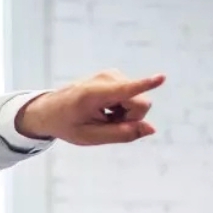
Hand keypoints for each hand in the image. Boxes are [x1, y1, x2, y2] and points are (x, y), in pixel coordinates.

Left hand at [16, 70, 165, 145]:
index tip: (162, 77)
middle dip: (130, 119)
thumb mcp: (90, 137)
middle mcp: (106, 79)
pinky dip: (121, 108)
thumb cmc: (68, 124)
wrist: (50, 109)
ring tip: (101, 116)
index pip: (125, 90)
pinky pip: (133, 97)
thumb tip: (152, 129)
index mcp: (94, 95)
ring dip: (123, 115)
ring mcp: (112, 75)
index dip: (145, 85)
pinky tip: (104, 110)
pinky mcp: (116, 76)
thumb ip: (121, 134)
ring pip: (138, 102)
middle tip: (105, 123)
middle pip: (141, 104)